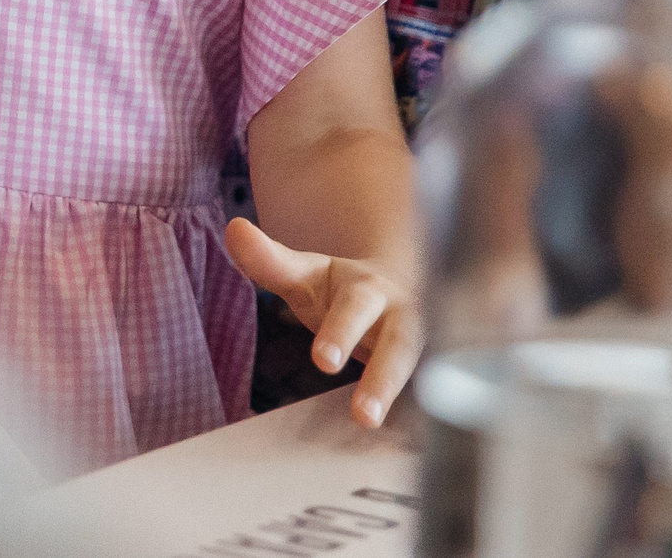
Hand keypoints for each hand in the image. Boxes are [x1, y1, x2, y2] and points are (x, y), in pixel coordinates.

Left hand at [225, 218, 420, 428]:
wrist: (404, 289)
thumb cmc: (343, 291)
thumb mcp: (306, 274)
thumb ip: (270, 260)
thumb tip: (235, 229)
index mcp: (367, 290)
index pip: (353, 308)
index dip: (340, 334)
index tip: (323, 362)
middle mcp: (401, 316)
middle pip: (398, 345)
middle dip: (381, 377)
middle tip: (361, 412)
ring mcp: (423, 346)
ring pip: (422, 372)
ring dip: (401, 397)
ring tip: (372, 424)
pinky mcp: (435, 372)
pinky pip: (436, 395)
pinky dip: (426, 414)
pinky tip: (412, 441)